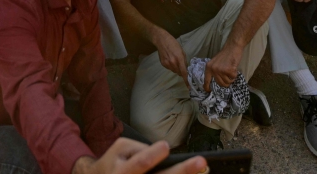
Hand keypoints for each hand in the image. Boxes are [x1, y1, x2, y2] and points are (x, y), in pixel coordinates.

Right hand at [74, 138, 205, 173]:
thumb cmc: (114, 162)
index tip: (165, 146)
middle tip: (200, 162)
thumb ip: (140, 148)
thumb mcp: (120, 147)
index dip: (152, 155)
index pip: (141, 163)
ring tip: (202, 170)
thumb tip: (163, 154)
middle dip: (182, 171)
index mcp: (124, 171)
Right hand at [152, 31, 187, 83]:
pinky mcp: (163, 64)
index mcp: (179, 59)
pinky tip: (169, 59)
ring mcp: (167, 64)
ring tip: (173, 59)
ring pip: (174, 71)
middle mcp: (173, 63)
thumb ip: (184, 61)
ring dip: (175, 68)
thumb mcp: (182, 51)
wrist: (162, 40)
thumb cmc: (174, 44)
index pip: (184, 72)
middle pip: (179, 72)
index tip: (189, 87)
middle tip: (180, 64)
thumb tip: (185, 68)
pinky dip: (170, 66)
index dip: (186, 80)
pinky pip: (169, 68)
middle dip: (181, 70)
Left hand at [204, 43, 241, 89]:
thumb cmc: (225, 55)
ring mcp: (220, 70)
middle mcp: (213, 69)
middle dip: (225, 83)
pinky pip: (233, 78)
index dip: (207, 87)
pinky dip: (235, 74)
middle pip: (220, 84)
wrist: (232, 47)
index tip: (209, 91)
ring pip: (227, 82)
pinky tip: (234, 68)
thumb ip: (214, 71)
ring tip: (231, 71)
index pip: (206, 80)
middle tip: (228, 77)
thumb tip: (215, 83)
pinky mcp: (228, 70)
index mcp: (208, 67)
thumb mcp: (215, 63)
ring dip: (231, 79)